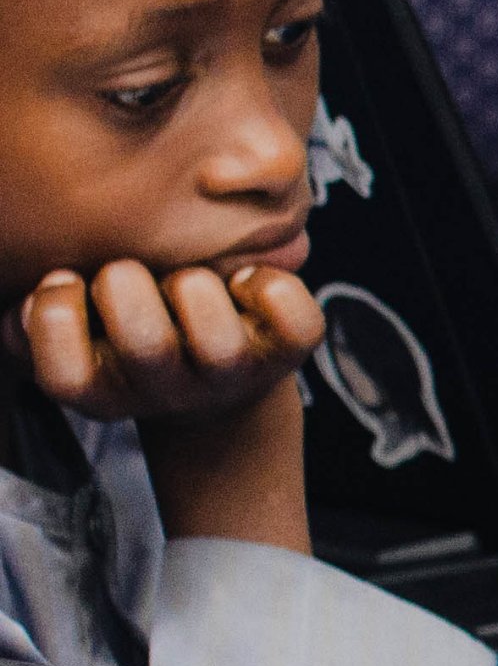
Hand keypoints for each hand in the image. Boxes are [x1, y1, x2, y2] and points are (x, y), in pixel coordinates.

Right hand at [22, 257, 327, 549]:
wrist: (225, 377)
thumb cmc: (135, 330)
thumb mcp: (78, 327)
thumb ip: (39, 315)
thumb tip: (38, 290)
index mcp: (106, 390)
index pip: (65, 377)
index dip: (55, 318)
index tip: (65, 281)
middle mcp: (170, 392)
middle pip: (145, 344)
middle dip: (127, 285)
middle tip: (131, 273)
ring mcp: (235, 376)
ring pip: (219, 340)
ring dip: (194, 287)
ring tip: (187, 280)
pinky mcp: (289, 353)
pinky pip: (292, 319)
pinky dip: (271, 284)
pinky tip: (246, 280)